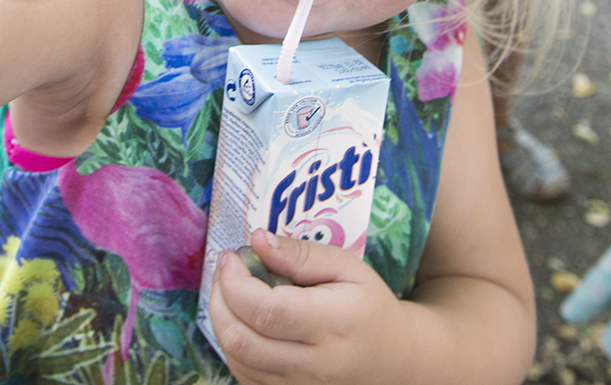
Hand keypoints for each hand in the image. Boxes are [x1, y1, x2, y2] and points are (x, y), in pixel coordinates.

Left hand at [208, 229, 412, 383]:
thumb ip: (301, 255)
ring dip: (222, 319)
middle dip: (220, 298)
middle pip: (241, 338)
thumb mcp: (347, 267)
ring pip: (235, 357)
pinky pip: (242, 372)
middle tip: (227, 269)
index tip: (233, 257)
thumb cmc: (368, 306)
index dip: (235, 282)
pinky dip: (233, 342)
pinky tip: (243, 318)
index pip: (265, 310)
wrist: (391, 358)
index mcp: (333, 325)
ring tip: (232, 290)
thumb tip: (257, 240)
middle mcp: (313, 364)